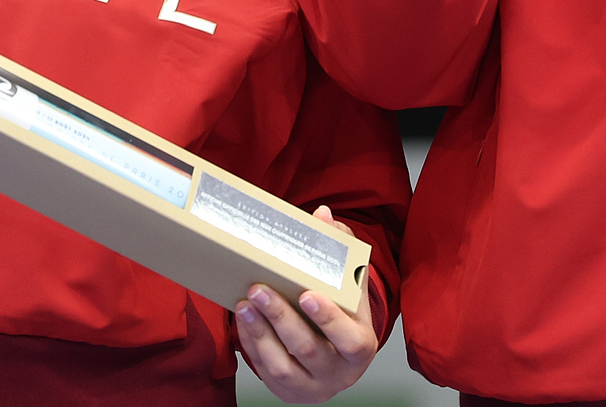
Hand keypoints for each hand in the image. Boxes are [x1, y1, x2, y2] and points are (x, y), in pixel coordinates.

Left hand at [235, 206, 377, 401]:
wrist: (338, 362)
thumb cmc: (345, 317)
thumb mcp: (350, 288)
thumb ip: (339, 251)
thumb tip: (322, 215)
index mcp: (360, 346)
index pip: (349, 339)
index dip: (328, 319)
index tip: (306, 294)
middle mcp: (338, 372)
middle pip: (309, 349)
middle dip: (281, 318)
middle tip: (260, 289)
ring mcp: (312, 386)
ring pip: (282, 365)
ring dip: (261, 332)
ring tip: (245, 304)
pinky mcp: (288, 391)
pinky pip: (266, 371)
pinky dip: (253, 345)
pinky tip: (245, 321)